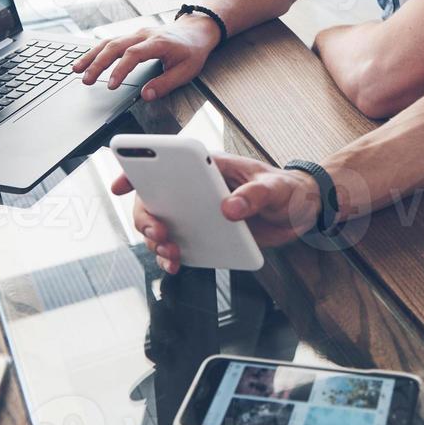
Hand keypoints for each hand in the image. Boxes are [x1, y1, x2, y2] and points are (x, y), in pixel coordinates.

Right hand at [72, 16, 221, 100]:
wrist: (196, 30)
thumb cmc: (192, 50)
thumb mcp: (186, 71)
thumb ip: (165, 84)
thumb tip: (146, 95)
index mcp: (158, 42)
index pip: (133, 54)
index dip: (120, 70)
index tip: (110, 86)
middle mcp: (144, 35)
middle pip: (115, 46)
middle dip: (98, 63)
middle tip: (85, 80)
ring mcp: (136, 33)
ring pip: (109, 42)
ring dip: (91, 56)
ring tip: (76, 70)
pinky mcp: (132, 36)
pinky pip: (111, 41)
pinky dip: (96, 51)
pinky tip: (86, 61)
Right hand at [110, 152, 320, 273]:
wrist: (301, 213)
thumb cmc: (286, 189)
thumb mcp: (274, 188)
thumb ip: (253, 195)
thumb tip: (228, 208)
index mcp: (208, 166)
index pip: (165, 161)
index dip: (136, 169)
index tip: (121, 185)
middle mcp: (195, 189)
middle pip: (153, 199)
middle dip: (146, 218)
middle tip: (160, 233)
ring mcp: (197, 213)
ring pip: (161, 226)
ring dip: (156, 241)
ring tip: (171, 253)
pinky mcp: (204, 235)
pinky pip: (178, 246)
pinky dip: (171, 257)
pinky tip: (176, 263)